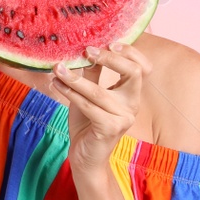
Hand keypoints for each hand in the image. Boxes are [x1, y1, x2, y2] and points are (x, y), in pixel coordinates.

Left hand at [50, 41, 152, 175]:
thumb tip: (87, 47)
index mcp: (131, 93)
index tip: (108, 42)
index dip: (130, 52)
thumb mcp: (90, 93)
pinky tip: (57, 84)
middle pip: (134, 73)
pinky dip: (70, 93)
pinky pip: (88, 105)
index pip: (143, 67)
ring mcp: (124, 118)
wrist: (85, 156)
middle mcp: (132, 104)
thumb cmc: (88, 123)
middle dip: (110, 58)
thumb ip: (93, 73)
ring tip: (57, 68)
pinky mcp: (109, 129)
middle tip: (87, 50)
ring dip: (75, 77)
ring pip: (99, 90)